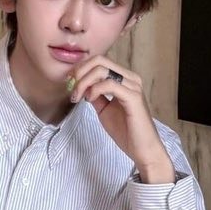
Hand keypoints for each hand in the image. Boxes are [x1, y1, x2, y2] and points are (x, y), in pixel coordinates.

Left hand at [65, 56, 170, 173]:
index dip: (81, 68)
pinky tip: (89, 99)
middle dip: (80, 72)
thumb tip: (82, 86)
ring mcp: (133, 86)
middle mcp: (131, 78)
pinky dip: (94, 89)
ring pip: (102, 70)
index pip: (100, 61)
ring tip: (77, 97)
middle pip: (100, 60)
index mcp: (125, 79)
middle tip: (71, 87)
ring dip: (83, 82)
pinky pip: (109, 84)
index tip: (69, 82)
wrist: (141, 149)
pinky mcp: (133, 97)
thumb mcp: (104, 109)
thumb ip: (95, 95)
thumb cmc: (126, 131)